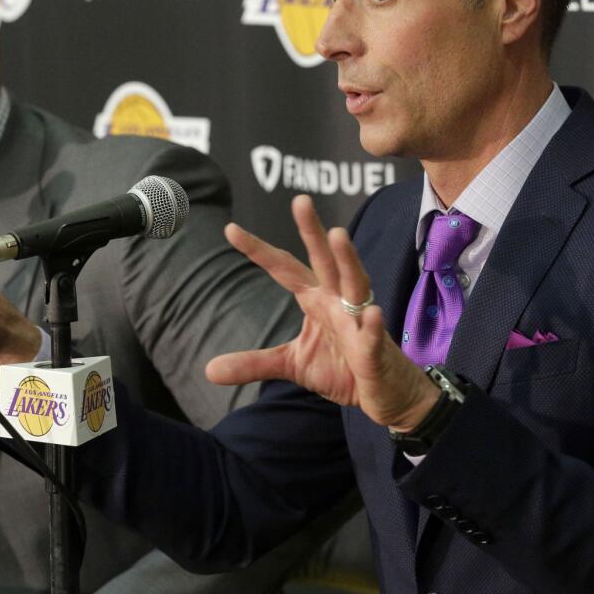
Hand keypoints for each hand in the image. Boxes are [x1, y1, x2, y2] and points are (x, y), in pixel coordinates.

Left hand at [207, 195, 437, 430]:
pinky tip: (373, 314)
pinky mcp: (376, 350)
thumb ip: (254, 362)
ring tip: (338, 236)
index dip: (258, 250)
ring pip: (355, 284)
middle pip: (324, 261)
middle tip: (300, 200)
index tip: (230, 229)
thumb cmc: (343, 368)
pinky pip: (374, 335)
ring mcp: (360, 322)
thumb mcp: (293, 364)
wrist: (384, 393)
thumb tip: (209, 370)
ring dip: (348, 260)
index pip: (284, 268)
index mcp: (316, 300)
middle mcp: (338, 302)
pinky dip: (373, 324)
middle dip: (312, 232)